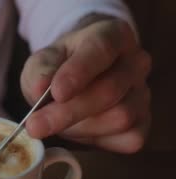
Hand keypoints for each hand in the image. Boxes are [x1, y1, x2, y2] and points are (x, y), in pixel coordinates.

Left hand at [20, 17, 151, 152]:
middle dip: (68, 112)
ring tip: (57, 122)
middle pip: (109, 91)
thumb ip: (40, 71)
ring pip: (119, 117)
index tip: (56, 92)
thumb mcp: (42, 61)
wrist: (75, 81)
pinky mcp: (144, 122)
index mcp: (113, 35)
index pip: (101, 50)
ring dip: (79, 127)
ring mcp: (143, 93)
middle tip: (35, 126)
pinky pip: (127, 139)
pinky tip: (80, 130)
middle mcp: (135, 62)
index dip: (78, 72)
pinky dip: (97, 141)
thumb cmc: (59, 66)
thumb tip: (40, 88)